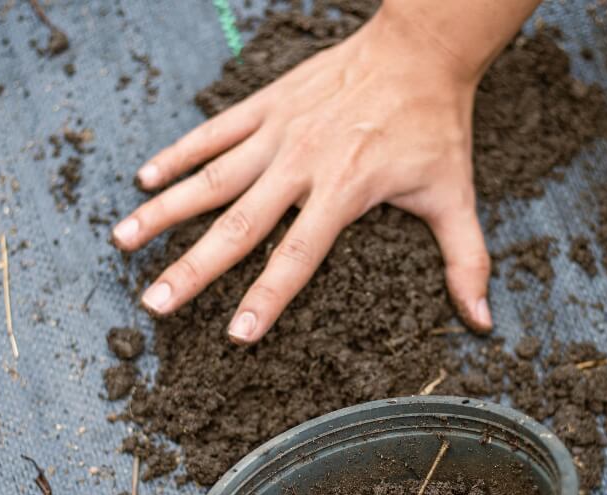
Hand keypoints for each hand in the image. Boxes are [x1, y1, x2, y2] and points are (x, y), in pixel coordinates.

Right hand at [111, 6, 493, 343]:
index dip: (267, 298)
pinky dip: (180, 153)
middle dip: (194, 268)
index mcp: (345, 190)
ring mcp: (279, 131)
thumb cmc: (436, 126)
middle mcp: (303, 163)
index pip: (298, 256)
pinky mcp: (268, 103)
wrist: (420, 48)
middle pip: (238, 223)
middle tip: (154, 302)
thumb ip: (466, 261)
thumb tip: (483, 321)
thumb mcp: (455, 196)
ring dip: (165, 210)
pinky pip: (214, 130)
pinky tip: (145, 177)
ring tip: (123, 241)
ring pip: (211, 177)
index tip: (235, 335)